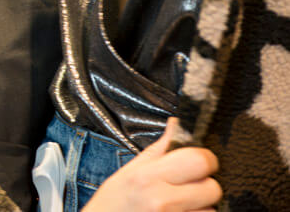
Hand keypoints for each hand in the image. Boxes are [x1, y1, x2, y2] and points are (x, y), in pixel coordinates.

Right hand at [83, 118, 221, 210]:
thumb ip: (159, 149)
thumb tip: (176, 124)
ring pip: (211, 210)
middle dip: (206, 186)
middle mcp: (161, 200)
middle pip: (213, 189)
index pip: (199, 160)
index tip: (199, 162)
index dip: (205, 159)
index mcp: (148, 176)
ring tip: (180, 204)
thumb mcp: (129, 171)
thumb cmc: (114, 203)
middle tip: (190, 186)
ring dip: (201, 206)